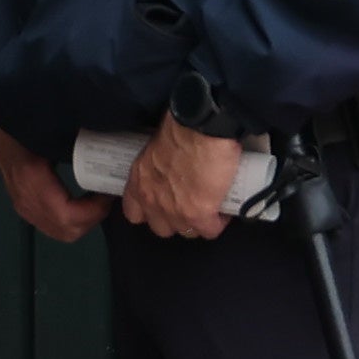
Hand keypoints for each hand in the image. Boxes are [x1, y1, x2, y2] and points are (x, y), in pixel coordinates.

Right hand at [0, 128, 114, 244]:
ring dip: (84, 222)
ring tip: (97, 201)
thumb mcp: (51, 133)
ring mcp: (24, 208)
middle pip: (66, 230)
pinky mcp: (26, 211)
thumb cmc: (26, 130)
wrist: (0, 135)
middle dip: (93, 219)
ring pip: (61, 233)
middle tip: (106, 197)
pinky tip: (83, 204)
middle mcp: (26, 200)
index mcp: (32, 179)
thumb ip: (75, 145)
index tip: (108, 194)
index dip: (92, 211)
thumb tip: (105, 152)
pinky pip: (54, 228)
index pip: (66, 214)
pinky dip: (73, 222)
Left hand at [120, 113, 251, 240]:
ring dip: (198, 223)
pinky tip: (224, 210)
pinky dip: (219, 222)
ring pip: (187, 232)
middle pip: (161, 228)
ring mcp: (174, 211)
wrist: (201, 126)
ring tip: (210, 207)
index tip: (163, 204)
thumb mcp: (157, 148)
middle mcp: (152, 200)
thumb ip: (159, 166)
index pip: (133, 213)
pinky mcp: (198, 214)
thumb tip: (173, 168)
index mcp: (139, 181)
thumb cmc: (182, 126)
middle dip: (175, 220)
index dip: (150, 212)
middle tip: (189, 205)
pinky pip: (210, 231)